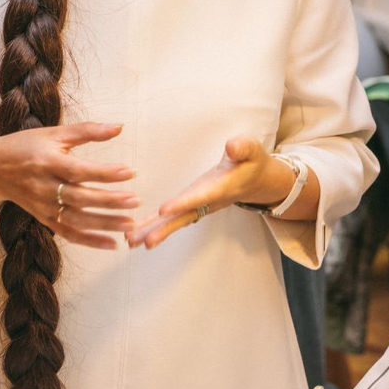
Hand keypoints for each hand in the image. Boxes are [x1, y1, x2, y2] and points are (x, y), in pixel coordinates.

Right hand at [0, 122, 137, 249]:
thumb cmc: (26, 146)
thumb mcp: (54, 134)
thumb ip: (87, 131)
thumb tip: (120, 127)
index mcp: (48, 162)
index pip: (79, 171)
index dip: (104, 173)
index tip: (130, 172)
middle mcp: (44, 187)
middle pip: (80, 198)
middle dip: (109, 201)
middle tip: (136, 201)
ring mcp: (43, 207)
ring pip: (77, 220)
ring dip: (104, 224)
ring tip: (130, 223)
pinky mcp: (44, 219)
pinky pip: (69, 234)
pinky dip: (90, 241)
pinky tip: (112, 243)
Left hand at [127, 137, 286, 249]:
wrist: (257, 180)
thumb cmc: (251, 161)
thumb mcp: (251, 149)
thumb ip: (242, 148)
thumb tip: (232, 147)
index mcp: (222, 187)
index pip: (201, 196)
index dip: (183, 203)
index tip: (164, 210)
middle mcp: (209, 201)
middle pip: (184, 217)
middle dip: (164, 229)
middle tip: (143, 241)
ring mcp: (200, 205)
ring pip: (175, 221)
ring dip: (154, 231)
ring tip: (132, 241)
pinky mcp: (193, 205)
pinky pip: (173, 218)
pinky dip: (155, 225)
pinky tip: (138, 233)